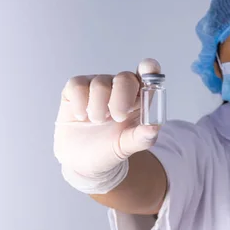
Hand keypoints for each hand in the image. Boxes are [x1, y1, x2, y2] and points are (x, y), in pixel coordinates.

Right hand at [54, 59, 160, 177]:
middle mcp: (119, 88)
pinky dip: (80, 103)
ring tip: (97, 122)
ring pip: (100, 83)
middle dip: (121, 98)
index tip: (146, 72)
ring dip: (98, 107)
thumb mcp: (128, 147)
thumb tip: (153, 128)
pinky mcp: (76, 89)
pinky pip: (78, 85)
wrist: (83, 161)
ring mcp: (97, 86)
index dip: (149, 69)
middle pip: (125, 77)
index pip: (148, 73)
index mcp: (138, 98)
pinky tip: (82, 116)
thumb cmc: (110, 149)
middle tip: (117, 118)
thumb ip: (142, 138)